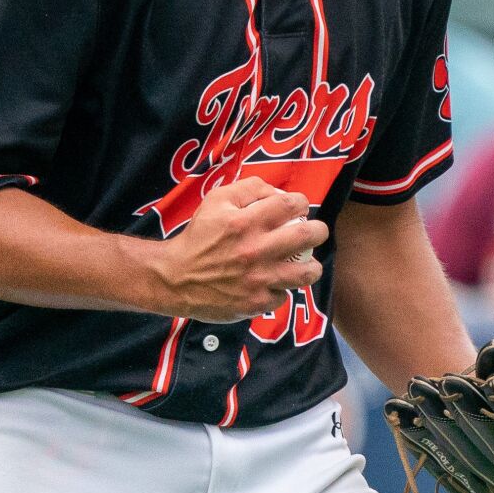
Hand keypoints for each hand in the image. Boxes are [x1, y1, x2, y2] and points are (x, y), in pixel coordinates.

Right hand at [154, 178, 327, 322]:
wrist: (175, 278)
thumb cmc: (198, 237)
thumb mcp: (216, 200)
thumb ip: (249, 189)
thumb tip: (279, 193)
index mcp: (245, 222)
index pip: (292, 205)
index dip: (301, 204)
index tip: (297, 210)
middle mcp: (255, 250)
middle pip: (309, 236)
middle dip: (318, 231)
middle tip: (313, 233)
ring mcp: (258, 279)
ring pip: (307, 273)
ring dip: (311, 266)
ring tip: (305, 264)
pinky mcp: (255, 303)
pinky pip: (284, 295)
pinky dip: (281, 289)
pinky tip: (272, 283)